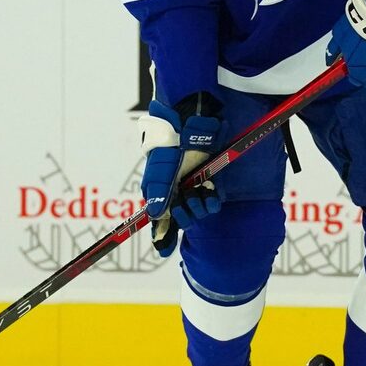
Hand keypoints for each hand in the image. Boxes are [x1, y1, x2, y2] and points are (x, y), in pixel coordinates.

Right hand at [138, 92, 223, 256]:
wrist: (192, 113)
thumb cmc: (171, 137)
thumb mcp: (161, 165)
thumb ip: (158, 189)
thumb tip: (153, 215)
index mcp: (156, 187)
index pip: (157, 218)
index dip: (161, 236)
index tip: (165, 252)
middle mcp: (172, 188)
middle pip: (178, 217)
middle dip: (184, 216)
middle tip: (188, 204)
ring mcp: (190, 184)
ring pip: (195, 211)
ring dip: (200, 209)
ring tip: (202, 197)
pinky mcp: (207, 178)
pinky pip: (210, 200)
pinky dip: (211, 201)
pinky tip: (213, 196)